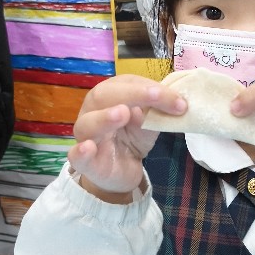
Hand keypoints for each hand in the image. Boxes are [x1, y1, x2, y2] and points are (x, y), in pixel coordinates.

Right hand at [67, 76, 186, 201]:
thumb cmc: (133, 138)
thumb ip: (155, 111)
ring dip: (106, 117)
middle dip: (132, 94)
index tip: (178, 100)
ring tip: (123, 113)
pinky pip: (76, 155)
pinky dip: (81, 151)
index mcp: (109, 95)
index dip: (151, 88)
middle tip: (155, 96)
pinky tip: (88, 147)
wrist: (123, 170)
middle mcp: (93, 111)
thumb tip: (164, 101)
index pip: (127, 83)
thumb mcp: (149, 122)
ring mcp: (86, 136)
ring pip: (88, 123)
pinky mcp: (84, 162)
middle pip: (103, 96)